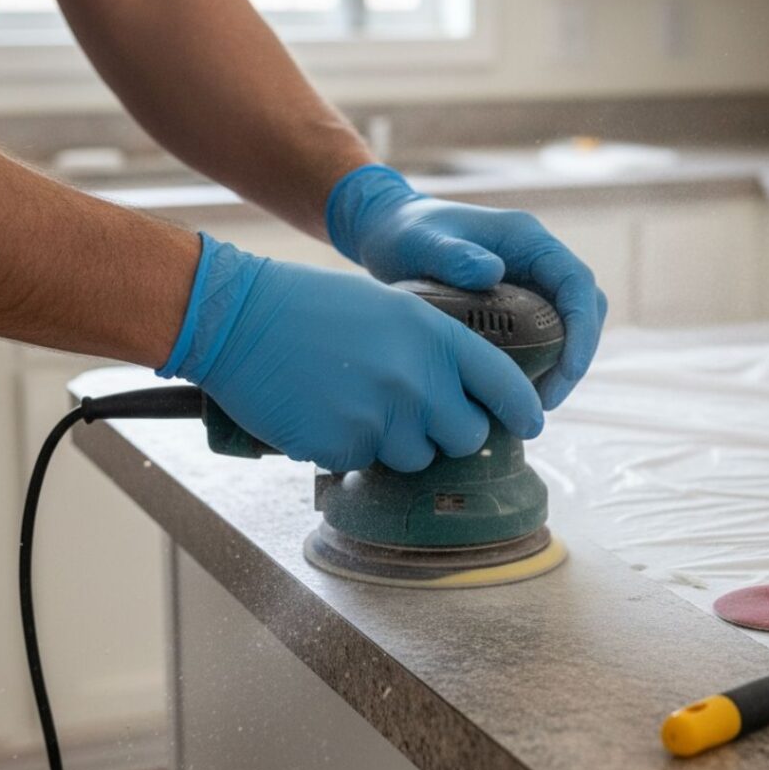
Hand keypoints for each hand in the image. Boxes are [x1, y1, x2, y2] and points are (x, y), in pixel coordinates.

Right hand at [158, 234, 543, 472]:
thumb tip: (454, 394)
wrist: (238, 317)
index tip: (531, 424)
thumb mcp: (387, 309)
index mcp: (434, 336)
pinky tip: (325, 415)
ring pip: (417, 458)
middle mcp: (417, 379)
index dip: (522, 409)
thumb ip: (430, 350)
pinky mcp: (343, 447)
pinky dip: (350, 449)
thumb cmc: (308, 306)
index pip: (503, 383)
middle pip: (466, 436)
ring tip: (357, 406)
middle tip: (416, 415)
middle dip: (448, 433)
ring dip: (396, 444)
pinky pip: (365, 463)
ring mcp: (381, 417)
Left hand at [326, 165, 607, 408]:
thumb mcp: (421, 243)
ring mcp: (529, 284)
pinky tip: (513, 394)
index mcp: (528, 239)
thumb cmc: (403, 233)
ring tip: (531, 405)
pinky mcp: (516, 307)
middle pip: (583, 310)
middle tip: (546, 401)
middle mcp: (537, 261)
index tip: (568, 370)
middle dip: (575, 357)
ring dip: (559, 367)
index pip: (577, 283)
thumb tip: (494, 273)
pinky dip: (537, 367)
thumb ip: (452, 256)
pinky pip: (542, 339)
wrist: (388, 234)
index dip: (582, 329)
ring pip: (567, 329)